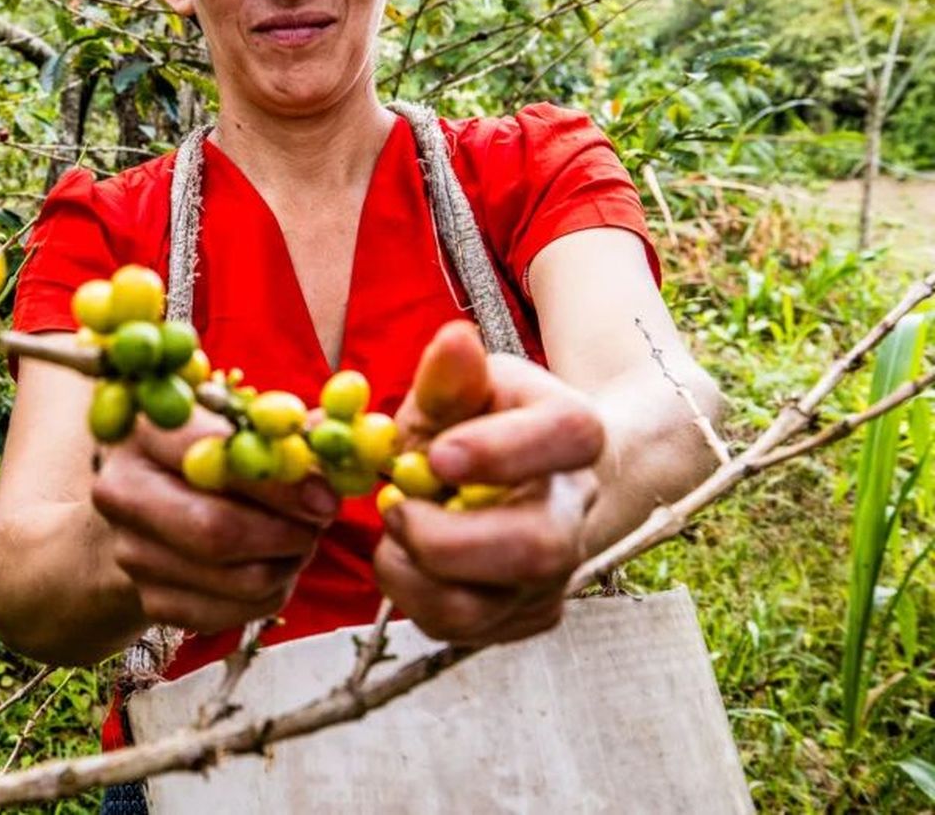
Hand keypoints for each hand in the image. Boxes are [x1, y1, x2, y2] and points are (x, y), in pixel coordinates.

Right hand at [90, 409, 341, 634]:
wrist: (148, 510)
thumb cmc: (206, 457)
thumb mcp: (236, 427)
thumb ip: (284, 432)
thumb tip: (337, 438)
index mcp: (144, 432)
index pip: (213, 455)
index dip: (279, 480)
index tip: (326, 496)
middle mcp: (122, 491)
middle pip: (217, 531)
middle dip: (286, 533)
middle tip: (320, 525)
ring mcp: (131, 552)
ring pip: (236, 579)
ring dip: (288, 565)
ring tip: (300, 540)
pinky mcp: (151, 601)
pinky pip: (235, 614)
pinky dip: (271, 594)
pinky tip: (274, 566)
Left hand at [374, 320, 602, 644]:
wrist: (513, 473)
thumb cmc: (480, 420)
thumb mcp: (462, 387)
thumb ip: (450, 374)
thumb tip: (453, 341)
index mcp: (573, 432)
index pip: (564, 437)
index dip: (500, 450)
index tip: (438, 456)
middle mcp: (578, 510)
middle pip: (535, 549)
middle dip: (445, 540)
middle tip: (393, 509)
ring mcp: (558, 572)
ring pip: (488, 606)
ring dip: (414, 575)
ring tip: (392, 532)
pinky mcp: (530, 614)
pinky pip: (465, 630)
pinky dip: (417, 599)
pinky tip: (410, 559)